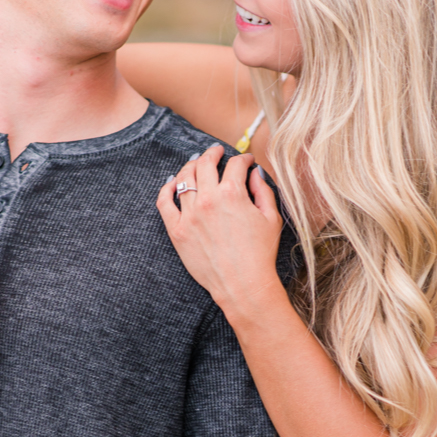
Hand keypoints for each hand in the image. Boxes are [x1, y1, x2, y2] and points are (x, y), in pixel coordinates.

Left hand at [155, 144, 284, 321]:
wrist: (243, 284)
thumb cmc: (261, 254)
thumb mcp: (271, 219)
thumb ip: (263, 191)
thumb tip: (254, 174)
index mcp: (233, 194)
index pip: (235, 165)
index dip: (243, 159)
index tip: (246, 161)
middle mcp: (208, 200)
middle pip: (205, 164)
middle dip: (213, 153)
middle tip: (217, 152)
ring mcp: (189, 214)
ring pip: (184, 178)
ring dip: (192, 166)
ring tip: (197, 164)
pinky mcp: (177, 230)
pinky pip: (164, 201)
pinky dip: (167, 187)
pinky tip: (173, 182)